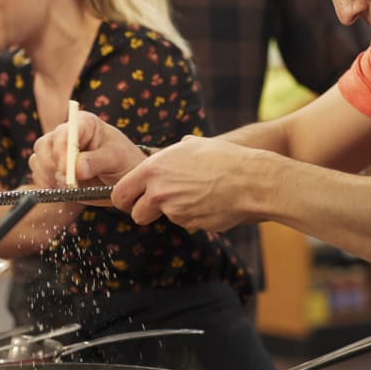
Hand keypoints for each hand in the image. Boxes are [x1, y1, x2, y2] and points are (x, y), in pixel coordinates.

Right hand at [30, 111, 146, 188]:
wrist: (125, 178)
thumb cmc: (125, 162)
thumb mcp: (117, 159)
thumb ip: (97, 161)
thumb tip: (76, 168)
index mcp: (83, 123)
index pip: (64, 132)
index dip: (62, 151)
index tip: (67, 170)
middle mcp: (67, 134)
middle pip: (44, 145)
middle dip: (52, 165)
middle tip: (67, 181)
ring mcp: (57, 150)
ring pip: (38, 159)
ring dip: (48, 175)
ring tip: (69, 185)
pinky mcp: (53, 167)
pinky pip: (38, 173)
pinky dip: (46, 183)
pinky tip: (63, 188)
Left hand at [113, 135, 265, 231]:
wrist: (250, 180)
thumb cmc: (224, 158)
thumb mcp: (193, 145)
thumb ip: (172, 153)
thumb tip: (169, 153)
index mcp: (154, 169)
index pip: (120, 192)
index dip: (124, 198)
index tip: (130, 200)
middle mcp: (159, 191)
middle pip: (136, 214)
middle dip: (144, 212)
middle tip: (157, 205)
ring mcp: (174, 211)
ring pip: (165, 218)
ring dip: (175, 211)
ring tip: (197, 194)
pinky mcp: (190, 224)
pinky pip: (185, 222)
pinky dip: (193, 216)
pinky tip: (209, 202)